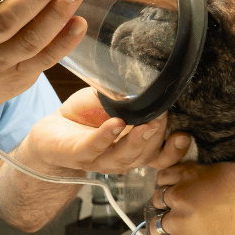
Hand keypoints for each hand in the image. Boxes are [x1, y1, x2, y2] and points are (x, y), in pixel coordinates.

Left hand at [17, 88, 192, 175]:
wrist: (50, 133)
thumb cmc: (86, 118)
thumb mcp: (113, 104)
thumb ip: (131, 97)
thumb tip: (148, 75)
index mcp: (135, 149)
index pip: (161, 157)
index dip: (175, 151)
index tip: (183, 136)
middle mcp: (121, 159)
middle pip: (146, 154)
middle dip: (156, 136)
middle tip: (161, 116)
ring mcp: (99, 159)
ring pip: (124, 156)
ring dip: (137, 140)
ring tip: (146, 123)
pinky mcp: (77, 154)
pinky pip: (94, 147)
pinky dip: (106, 136)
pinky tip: (115, 123)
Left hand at [149, 111, 234, 234]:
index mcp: (190, 176)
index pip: (163, 174)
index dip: (171, 182)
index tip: (184, 189)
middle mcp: (177, 198)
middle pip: (157, 199)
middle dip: (168, 204)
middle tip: (186, 209)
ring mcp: (175, 224)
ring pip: (157, 224)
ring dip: (167, 227)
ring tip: (185, 229)